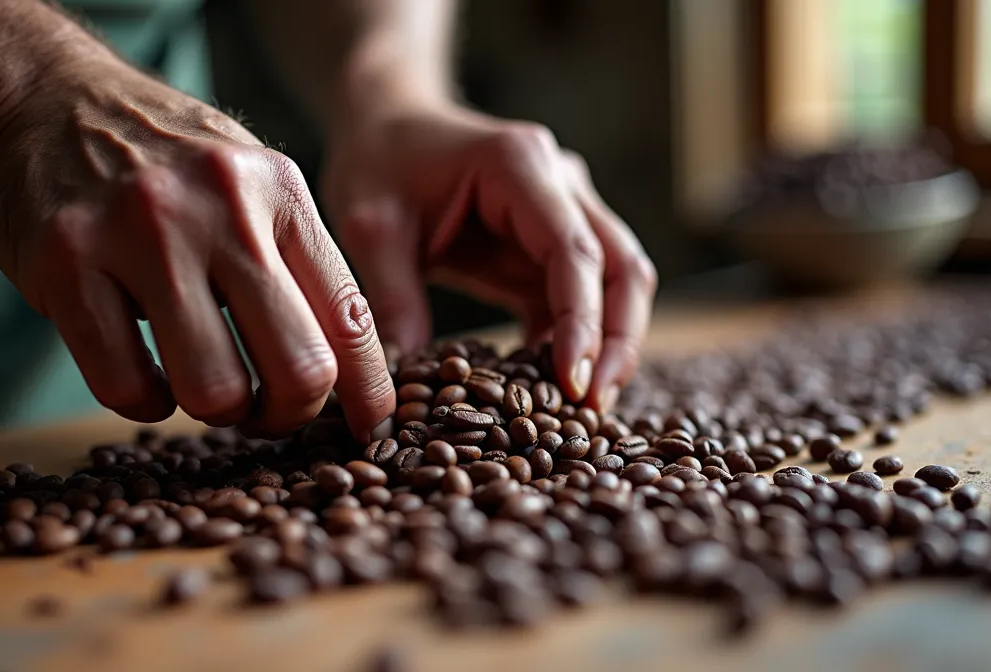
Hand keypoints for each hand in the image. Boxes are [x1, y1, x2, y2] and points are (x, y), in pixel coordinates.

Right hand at [0, 58, 394, 442]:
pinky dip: (143, 401)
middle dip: (289, 413)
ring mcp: (141, 234)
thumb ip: (296, 260)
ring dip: (213, 411)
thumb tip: (349, 369)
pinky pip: (126, 386)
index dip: (369, 391)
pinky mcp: (67, 263)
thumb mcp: (248, 183)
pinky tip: (143, 375)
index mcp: (280, 191)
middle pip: (298, 368)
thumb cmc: (162, 160)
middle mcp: (220, 208)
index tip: (367, 428)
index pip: (350, 316)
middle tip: (266, 410)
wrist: (39, 95)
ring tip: (200, 385)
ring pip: (213, 390)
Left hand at [322, 105, 656, 411]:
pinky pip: (581, 297)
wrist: (387, 123)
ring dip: (609, 343)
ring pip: (618, 281)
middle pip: (622, 266)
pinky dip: (575, 341)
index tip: (573, 382)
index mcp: (519, 166)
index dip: (582, 320)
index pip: (574, 251)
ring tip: (584, 407)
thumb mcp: (369, 227)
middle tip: (593, 407)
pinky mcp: (551, 244)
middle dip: (617, 339)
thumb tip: (407, 377)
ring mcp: (565, 210)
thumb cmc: (379, 162)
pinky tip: (551, 387)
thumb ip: (391, 297)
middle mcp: (560, 182)